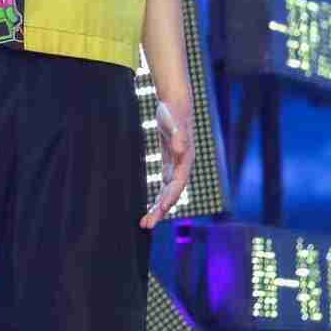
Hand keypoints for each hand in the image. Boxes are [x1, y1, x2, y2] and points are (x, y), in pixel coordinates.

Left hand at [139, 97, 194, 227]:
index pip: (177, 185)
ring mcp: (176, 167)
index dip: (168, 198)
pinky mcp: (170, 165)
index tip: (158, 210)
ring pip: (168, 193)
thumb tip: (181, 150)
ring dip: (158, 208)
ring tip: (145, 222)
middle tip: (146, 225)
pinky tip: (151, 207)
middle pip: (172, 194)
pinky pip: (164, 186)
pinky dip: (158, 197)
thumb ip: (178, 136)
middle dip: (160, 210)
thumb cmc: (173, 112)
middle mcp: (182, 167)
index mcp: (185, 160)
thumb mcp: (173, 122)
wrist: (175, 105)